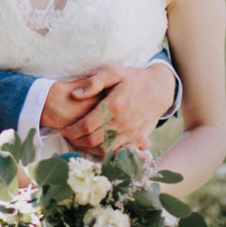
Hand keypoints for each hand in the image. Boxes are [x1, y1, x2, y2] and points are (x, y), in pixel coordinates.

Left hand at [56, 63, 175, 155]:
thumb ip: (93, 83)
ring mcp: (132, 133)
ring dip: (89, 149)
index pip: (87, 125)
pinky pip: (119, 152)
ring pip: (104, 149)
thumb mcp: (114, 72)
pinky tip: (97, 148)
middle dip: (77, 141)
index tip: (65, 129)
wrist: (160, 89)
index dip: (72, 130)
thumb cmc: (134, 79)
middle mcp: (123, 122)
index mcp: (114, 106)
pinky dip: (106, 153)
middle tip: (69, 137)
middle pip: (93, 140)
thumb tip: (75, 95)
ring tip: (79, 142)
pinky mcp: (138, 139)